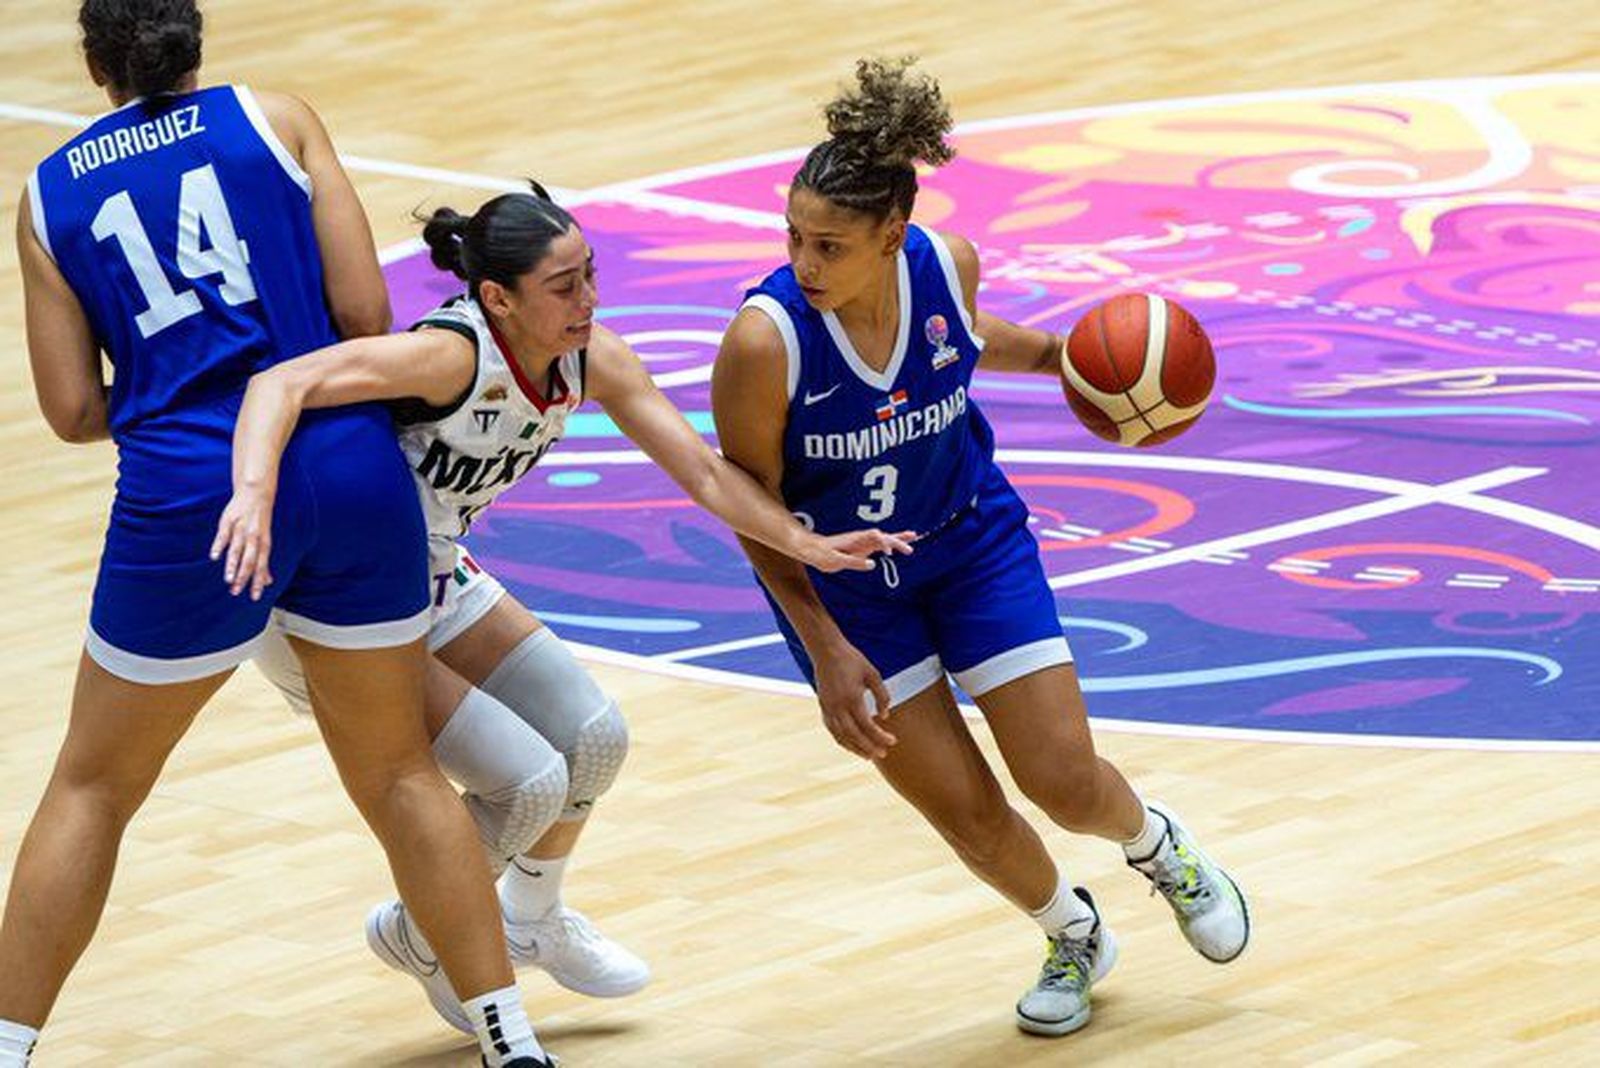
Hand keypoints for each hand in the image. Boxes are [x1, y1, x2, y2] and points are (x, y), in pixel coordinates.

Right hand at [210, 484, 275, 599]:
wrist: (256, 493)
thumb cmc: (259, 522)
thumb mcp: (265, 540)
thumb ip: (264, 562)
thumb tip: (268, 582)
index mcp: (264, 543)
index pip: (262, 566)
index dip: (258, 581)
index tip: (254, 596)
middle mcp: (254, 537)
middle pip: (250, 560)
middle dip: (243, 577)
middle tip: (236, 592)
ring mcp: (241, 529)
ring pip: (237, 550)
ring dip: (232, 565)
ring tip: (228, 580)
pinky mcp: (228, 521)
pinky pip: (223, 535)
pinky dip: (220, 546)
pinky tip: (214, 557)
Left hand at [801, 528, 916, 572]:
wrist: (811, 549)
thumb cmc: (821, 554)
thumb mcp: (835, 560)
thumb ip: (853, 562)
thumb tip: (872, 564)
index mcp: (855, 540)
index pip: (874, 537)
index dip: (884, 542)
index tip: (890, 552)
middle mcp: (861, 539)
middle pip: (883, 536)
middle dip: (897, 539)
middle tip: (912, 544)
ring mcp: (862, 542)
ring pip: (884, 539)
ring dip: (898, 539)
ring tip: (914, 537)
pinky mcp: (862, 548)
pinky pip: (878, 545)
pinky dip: (890, 545)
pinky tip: (897, 547)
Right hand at [813, 641, 897, 759]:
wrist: (826, 651)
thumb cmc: (852, 660)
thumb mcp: (873, 674)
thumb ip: (881, 695)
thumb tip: (884, 716)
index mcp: (852, 698)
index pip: (867, 725)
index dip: (880, 736)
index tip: (893, 741)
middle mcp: (838, 706)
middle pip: (854, 735)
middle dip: (869, 747)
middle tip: (883, 754)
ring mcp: (828, 708)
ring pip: (841, 736)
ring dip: (855, 748)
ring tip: (869, 756)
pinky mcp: (823, 707)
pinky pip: (832, 730)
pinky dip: (843, 740)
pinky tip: (852, 744)